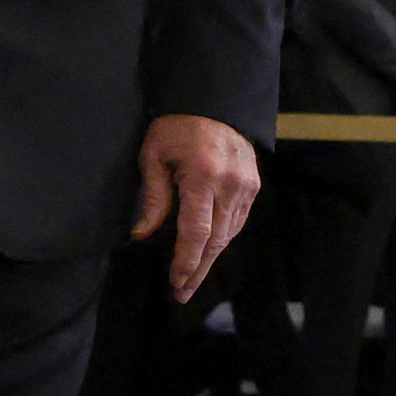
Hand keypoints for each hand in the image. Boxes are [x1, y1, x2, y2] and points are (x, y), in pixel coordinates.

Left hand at [130, 113, 260, 300]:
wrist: (214, 102)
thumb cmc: (176, 127)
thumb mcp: (154, 156)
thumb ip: (153, 198)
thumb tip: (142, 234)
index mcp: (203, 178)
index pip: (196, 233)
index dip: (186, 262)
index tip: (176, 283)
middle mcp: (230, 186)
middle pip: (215, 241)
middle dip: (198, 270)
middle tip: (182, 293)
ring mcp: (246, 187)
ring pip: (228, 235)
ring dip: (210, 258)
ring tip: (192, 278)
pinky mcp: (253, 186)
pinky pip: (237, 222)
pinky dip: (222, 239)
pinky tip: (209, 251)